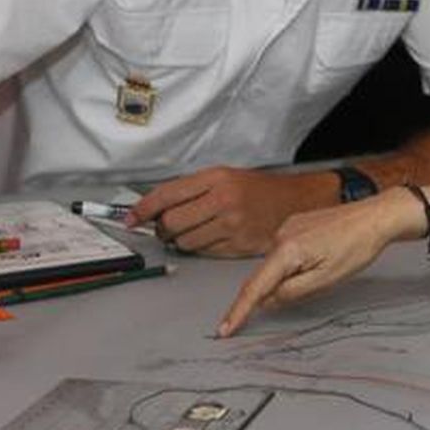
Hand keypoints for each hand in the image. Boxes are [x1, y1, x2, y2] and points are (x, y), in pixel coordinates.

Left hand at [130, 167, 334, 257]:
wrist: (296, 202)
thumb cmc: (259, 189)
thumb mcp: (226, 177)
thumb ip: (191, 190)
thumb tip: (154, 208)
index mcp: (217, 178)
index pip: (167, 194)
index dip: (144, 209)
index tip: (132, 218)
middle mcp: (223, 200)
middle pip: (172, 222)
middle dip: (163, 227)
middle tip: (167, 226)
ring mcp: (231, 225)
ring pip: (185, 241)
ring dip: (182, 240)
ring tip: (195, 231)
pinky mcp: (238, 245)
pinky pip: (204, 252)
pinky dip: (201, 248)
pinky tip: (212, 238)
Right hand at [216, 188, 420, 336]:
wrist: (375, 217)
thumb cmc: (357, 247)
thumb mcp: (326, 280)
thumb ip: (291, 293)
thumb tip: (267, 301)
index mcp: (287, 250)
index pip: (254, 288)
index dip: (239, 311)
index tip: (225, 329)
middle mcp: (281, 235)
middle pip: (265, 276)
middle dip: (273, 293)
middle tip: (307, 290)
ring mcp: (288, 227)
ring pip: (277, 265)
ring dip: (289, 278)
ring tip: (326, 270)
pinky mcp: (296, 223)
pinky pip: (286, 252)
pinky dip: (293, 265)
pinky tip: (320, 260)